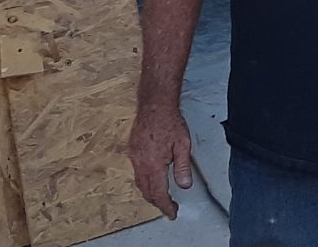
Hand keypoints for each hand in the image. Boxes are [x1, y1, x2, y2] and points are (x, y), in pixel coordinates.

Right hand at [128, 102, 193, 218]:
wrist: (155, 104)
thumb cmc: (169, 121)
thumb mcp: (183, 144)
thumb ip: (183, 167)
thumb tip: (185, 185)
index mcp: (154, 164)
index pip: (159, 193)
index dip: (166, 206)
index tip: (172, 212)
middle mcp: (141, 163)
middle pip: (147, 191)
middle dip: (158, 201)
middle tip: (169, 206)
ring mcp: (134, 157)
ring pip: (140, 183)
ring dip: (150, 192)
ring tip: (161, 195)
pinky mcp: (132, 151)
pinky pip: (136, 172)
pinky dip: (144, 180)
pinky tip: (151, 177)